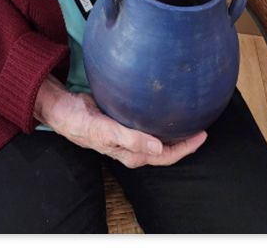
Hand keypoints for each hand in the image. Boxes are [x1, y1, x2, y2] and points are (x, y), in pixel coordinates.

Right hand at [50, 90, 206, 168]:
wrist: (64, 110)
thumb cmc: (83, 123)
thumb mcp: (106, 131)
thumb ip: (131, 139)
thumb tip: (158, 146)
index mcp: (131, 154)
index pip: (165, 156)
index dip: (185, 148)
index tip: (201, 135)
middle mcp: (133, 147)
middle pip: (165, 149)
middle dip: (184, 141)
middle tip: (201, 125)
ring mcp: (129, 135)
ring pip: (157, 137)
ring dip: (173, 132)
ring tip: (187, 118)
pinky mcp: (124, 122)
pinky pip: (147, 125)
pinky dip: (159, 121)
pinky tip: (163, 109)